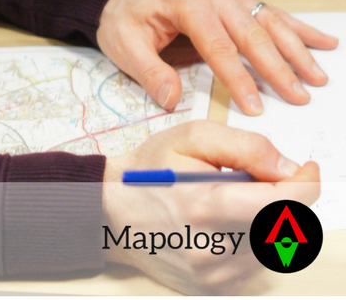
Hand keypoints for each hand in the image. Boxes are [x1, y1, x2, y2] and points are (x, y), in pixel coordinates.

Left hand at [97, 0, 337, 115]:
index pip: (219, 46)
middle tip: (300, 96)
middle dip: (279, 67)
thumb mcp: (123, 43)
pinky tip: (321, 41)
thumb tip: (172, 100)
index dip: (239, 79)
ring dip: (296, 49)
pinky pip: (269, 13)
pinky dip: (297, 28)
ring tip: (318, 75)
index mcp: (186, 2)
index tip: (256, 107)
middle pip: (252, 34)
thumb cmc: (124, 15)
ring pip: (268, 23)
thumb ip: (149, 71)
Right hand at [103, 121, 319, 294]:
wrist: (113, 212)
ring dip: (268, 221)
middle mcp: (212, 250)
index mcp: (205, 206)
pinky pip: (255, 264)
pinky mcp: (213, 289)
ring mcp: (213, 276)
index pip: (282, 206)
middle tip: (259, 178)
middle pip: (283, 228)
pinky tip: (226, 223)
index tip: (307, 169)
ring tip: (232, 200)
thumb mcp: (192, 136)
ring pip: (273, 247)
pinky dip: (253, 240)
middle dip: (283, 199)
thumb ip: (247, 147)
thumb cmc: (150, 169)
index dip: (305, 185)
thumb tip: (290, 169)